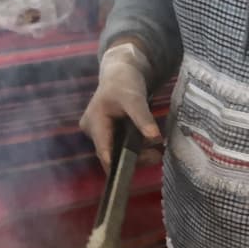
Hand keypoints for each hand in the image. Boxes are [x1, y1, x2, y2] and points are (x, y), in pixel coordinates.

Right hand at [80, 42, 162, 168]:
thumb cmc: (125, 82)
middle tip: (156, 156)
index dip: (114, 164)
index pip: (103, 149)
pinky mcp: (109, 135)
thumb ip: (143, 118)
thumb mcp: (135, 98)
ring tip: (156, 151)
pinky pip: (121, 147)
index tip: (126, 174)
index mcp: (94, 122)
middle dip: (134, 157)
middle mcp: (93, 131)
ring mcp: (100, 134)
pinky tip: (149, 147)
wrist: (122, 73)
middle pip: (111, 154)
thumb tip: (154, 138)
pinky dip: (135, 148)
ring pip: (118, 152)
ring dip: (137, 154)